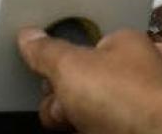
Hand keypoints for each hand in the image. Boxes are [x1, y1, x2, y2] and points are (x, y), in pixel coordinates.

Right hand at [18, 27, 161, 133]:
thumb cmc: (129, 97)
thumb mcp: (71, 65)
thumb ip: (46, 51)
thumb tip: (29, 38)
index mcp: (121, 45)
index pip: (80, 48)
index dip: (58, 62)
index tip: (45, 74)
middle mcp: (131, 74)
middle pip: (80, 83)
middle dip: (63, 97)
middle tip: (64, 104)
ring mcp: (132, 107)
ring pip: (87, 112)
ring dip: (73, 119)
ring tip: (78, 123)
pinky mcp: (129, 130)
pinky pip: (97, 128)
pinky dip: (86, 130)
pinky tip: (84, 131)